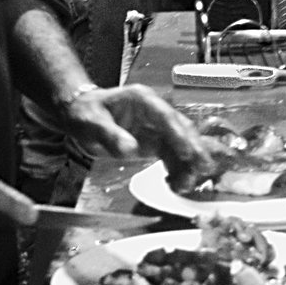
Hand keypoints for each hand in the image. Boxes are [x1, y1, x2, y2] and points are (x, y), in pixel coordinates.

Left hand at [56, 84, 208, 170]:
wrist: (81, 115)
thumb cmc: (86, 113)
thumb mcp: (91, 123)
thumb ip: (110, 135)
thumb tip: (130, 149)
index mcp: (142, 100)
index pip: (166, 116)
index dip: (179, 134)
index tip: (188, 151)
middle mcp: (154, 112)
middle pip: (180, 129)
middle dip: (194, 148)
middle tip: (204, 167)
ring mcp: (156, 127)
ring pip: (179, 145)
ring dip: (187, 164)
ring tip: (188, 184)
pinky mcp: (154, 142)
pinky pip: (171, 156)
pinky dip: (177, 169)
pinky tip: (179, 183)